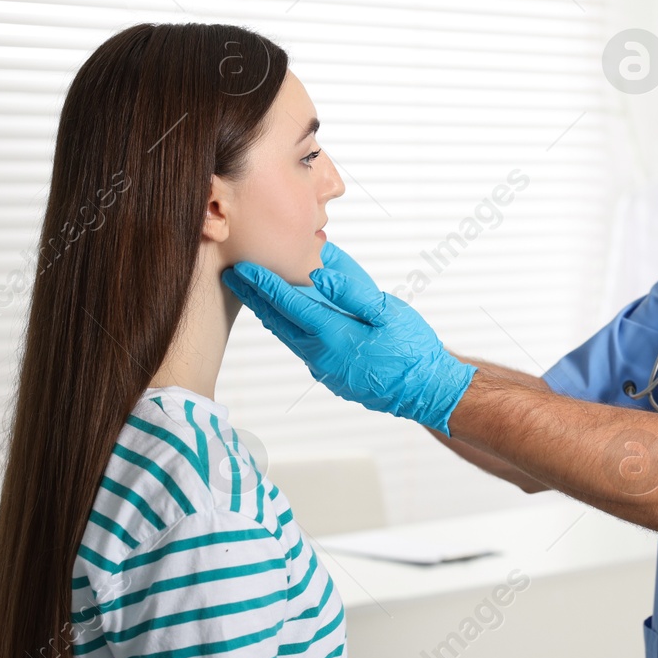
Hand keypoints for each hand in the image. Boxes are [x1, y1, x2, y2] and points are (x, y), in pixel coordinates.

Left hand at [222, 242, 475, 433]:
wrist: (425, 391)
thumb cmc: (411, 348)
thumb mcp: (387, 312)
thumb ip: (352, 291)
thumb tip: (318, 273)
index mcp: (333, 335)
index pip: (288, 304)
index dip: (263, 284)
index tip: (243, 267)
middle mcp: (320, 355)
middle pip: (277, 321)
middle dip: (254, 297)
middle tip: (232, 276)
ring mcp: (323, 368)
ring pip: (286, 335)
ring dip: (267, 313)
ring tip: (251, 294)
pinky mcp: (330, 375)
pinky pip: (300, 346)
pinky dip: (287, 327)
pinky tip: (285, 318)